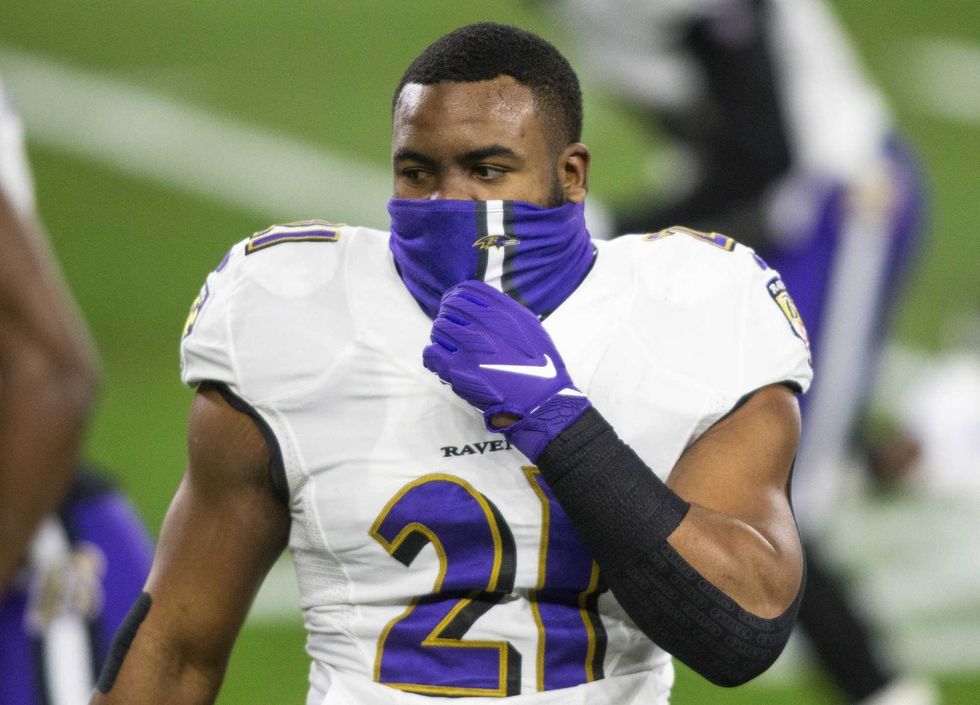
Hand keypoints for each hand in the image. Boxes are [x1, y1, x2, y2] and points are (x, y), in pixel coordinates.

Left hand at [422, 280, 589, 460]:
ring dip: (442, 336)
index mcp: (501, 311)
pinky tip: (443, 361)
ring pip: (438, 328)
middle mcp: (482, 323)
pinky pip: (431, 353)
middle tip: (454, 329)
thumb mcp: (531, 326)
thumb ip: (507, 311)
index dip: (457, 296)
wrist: (539, 400)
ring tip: (450, 348)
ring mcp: (466, 345)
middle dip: (449, 316)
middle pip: (449, 307)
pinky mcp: (455, 369)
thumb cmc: (541, 364)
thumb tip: (485, 304)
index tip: (455, 306)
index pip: (466, 290)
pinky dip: (434, 355)